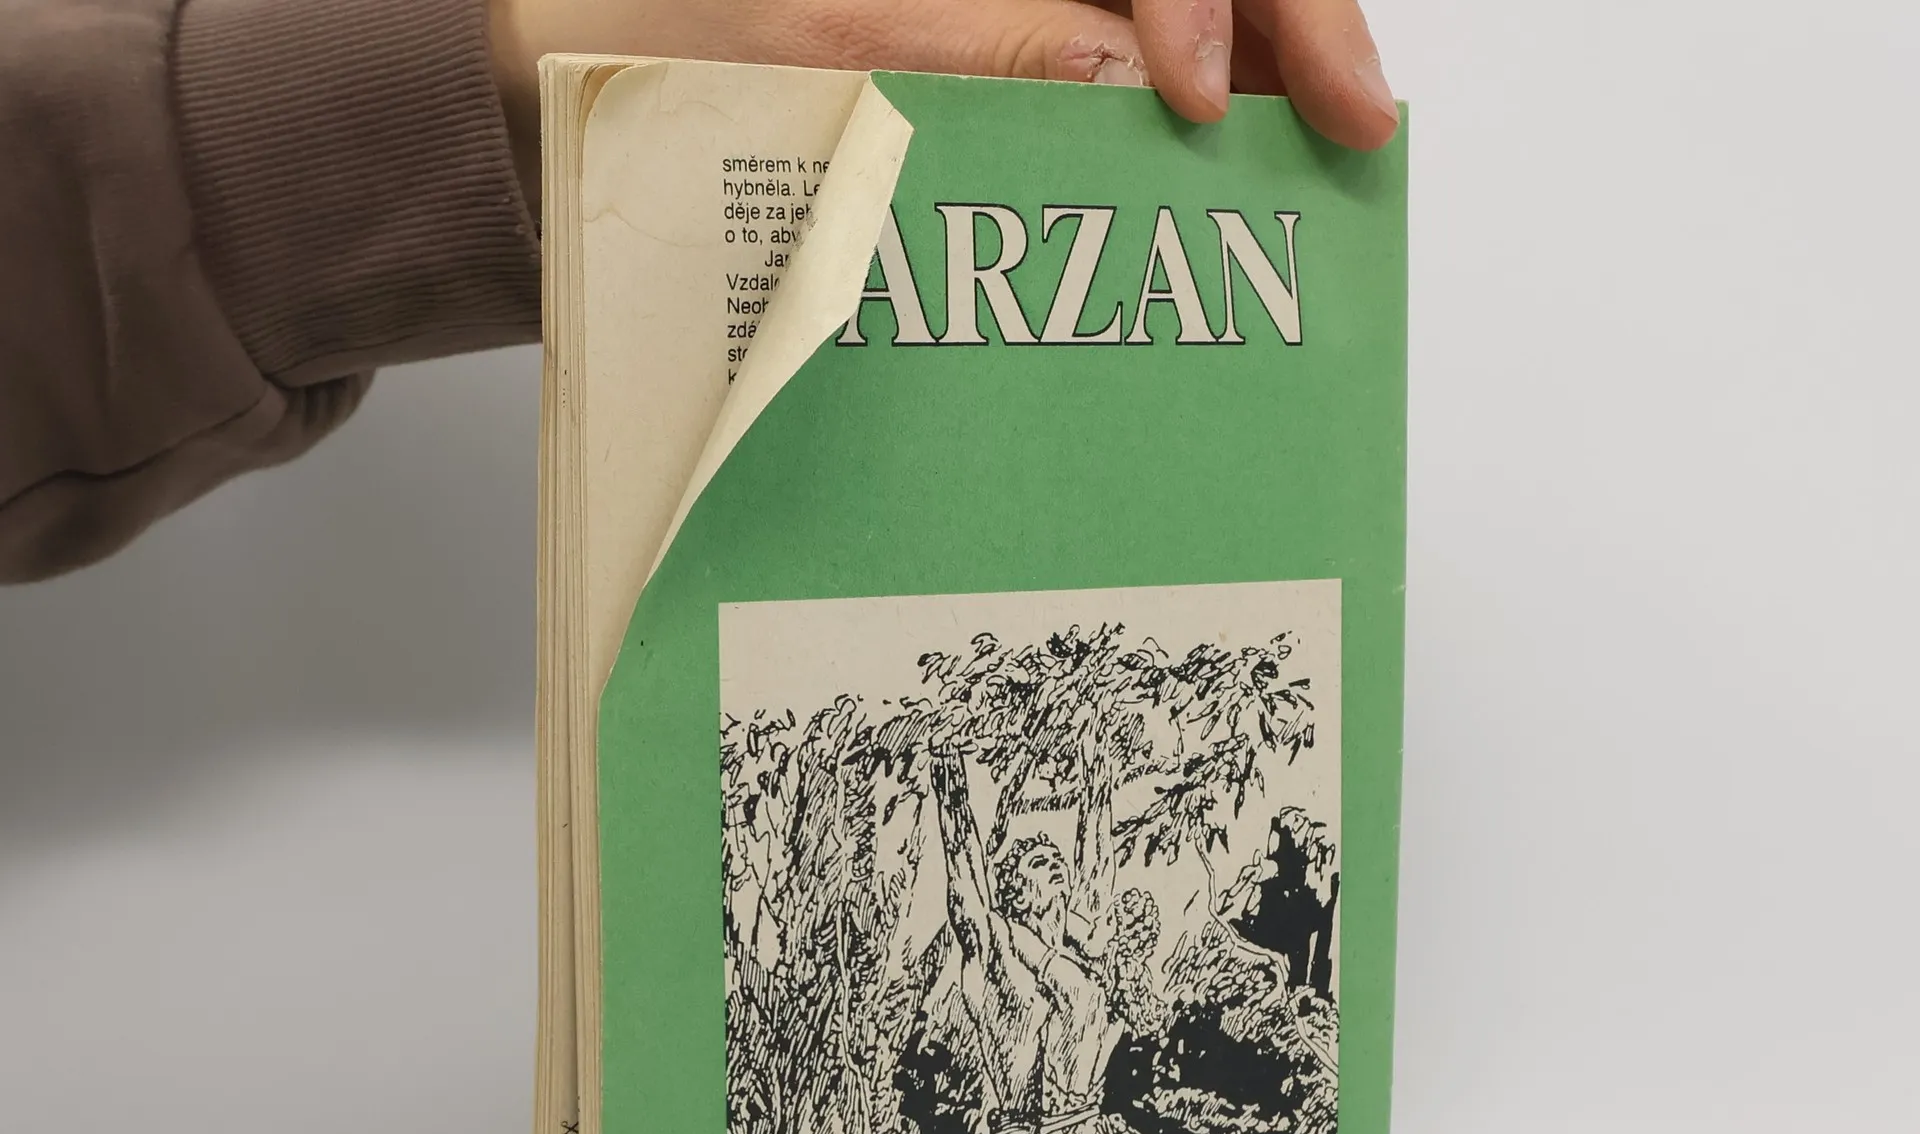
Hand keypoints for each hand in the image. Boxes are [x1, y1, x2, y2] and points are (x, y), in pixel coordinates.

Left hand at [492, 0, 1396, 199]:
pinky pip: (1116, 44)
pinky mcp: (992, 27)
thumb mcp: (795, 51)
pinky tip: (1231, 150)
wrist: (551, 92)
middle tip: (1355, 117)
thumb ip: (962, 50)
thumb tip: (1124, 76)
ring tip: (1328, 134)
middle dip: (1285, 8)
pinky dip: (1182, 95)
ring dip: (1262, 50)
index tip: (1206, 101)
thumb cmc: (636, 49)